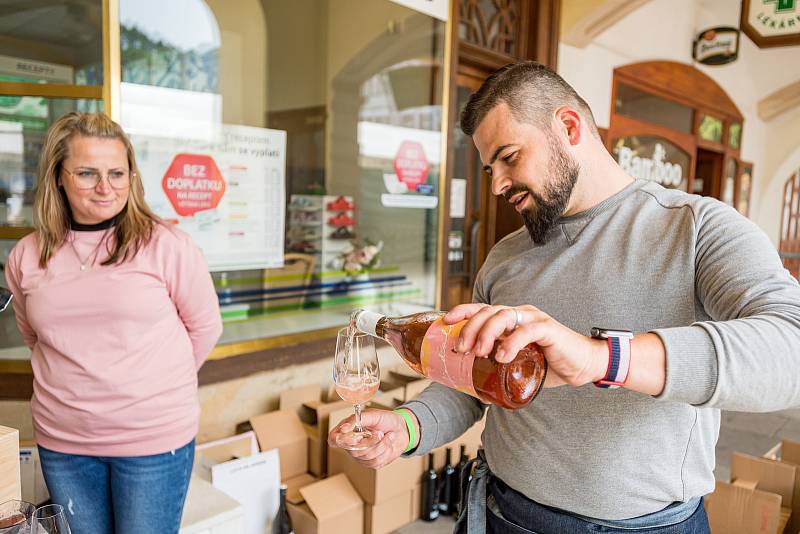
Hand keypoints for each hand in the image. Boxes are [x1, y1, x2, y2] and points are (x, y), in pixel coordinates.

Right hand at [327, 409, 414, 468]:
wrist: (402, 429)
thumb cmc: (387, 420)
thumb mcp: (373, 415)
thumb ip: (357, 420)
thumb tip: (343, 428)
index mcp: (348, 429)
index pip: (333, 439)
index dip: (341, 441)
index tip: (354, 438)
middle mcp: (352, 444)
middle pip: (353, 451)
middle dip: (370, 441)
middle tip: (379, 432)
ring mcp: (361, 455)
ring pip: (366, 457)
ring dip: (381, 445)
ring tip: (385, 436)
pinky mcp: (371, 463)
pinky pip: (375, 462)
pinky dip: (385, 451)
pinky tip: (387, 444)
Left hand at [444, 303, 607, 387]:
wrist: (583, 366)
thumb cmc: (550, 365)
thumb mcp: (519, 367)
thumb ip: (500, 372)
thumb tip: (479, 393)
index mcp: (511, 319)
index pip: (482, 309)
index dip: (462, 311)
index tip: (445, 322)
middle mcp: (520, 314)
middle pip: (488, 311)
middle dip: (470, 328)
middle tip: (460, 348)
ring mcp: (534, 319)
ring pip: (503, 315)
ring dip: (486, 332)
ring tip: (479, 352)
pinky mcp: (548, 329)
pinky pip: (526, 330)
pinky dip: (511, 342)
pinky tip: (502, 356)